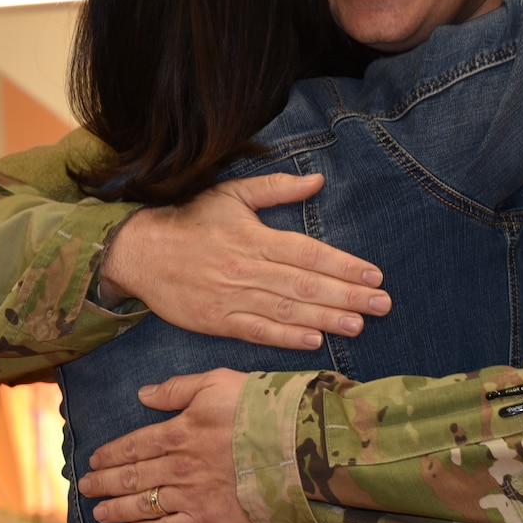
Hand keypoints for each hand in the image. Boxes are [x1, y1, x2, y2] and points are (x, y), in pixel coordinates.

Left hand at [77, 370, 250, 522]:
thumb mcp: (214, 382)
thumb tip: (143, 394)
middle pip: (132, 476)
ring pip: (144, 504)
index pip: (133, 445)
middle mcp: (177, 465)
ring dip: (117, 509)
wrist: (293, 445)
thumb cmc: (257, 408)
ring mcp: (190, 494)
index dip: (110, 454)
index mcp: (177, 431)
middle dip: (104, 483)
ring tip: (98, 514)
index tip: (93, 461)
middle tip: (84, 489)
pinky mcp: (207, 518)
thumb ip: (176, 389)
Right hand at [98, 173, 388, 349]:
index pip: (309, 253)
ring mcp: (231, 297)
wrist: (139, 251)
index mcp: (255, 237)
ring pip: (286, 311)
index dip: (344, 265)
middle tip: (382, 305)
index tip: (375, 275)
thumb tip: (316, 181)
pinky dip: (285, 338)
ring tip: (359, 325)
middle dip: (348, 296)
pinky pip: (256, 331)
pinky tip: (313, 341)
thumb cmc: (190, 219)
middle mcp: (247, 268)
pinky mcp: (217, 321)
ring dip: (326, 319)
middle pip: (306, 285)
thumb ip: (276, 188)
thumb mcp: (232, 194)